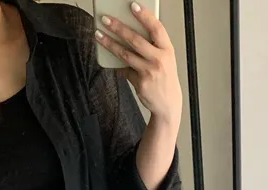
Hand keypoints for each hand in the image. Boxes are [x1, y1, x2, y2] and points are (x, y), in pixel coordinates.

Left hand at [96, 3, 182, 128]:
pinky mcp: (140, 82)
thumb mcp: (165, 58)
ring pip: (125, 54)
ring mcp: (149, 72)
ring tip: (99, 35)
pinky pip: (124, 70)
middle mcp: (159, 59)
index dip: (145, 16)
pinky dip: (117, 65)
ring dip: (110, 44)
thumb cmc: (165, 77)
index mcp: (167, 49)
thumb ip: (152, 46)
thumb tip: (129, 33)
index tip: (133, 6)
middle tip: (105, 19)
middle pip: (135, 40)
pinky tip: (109, 60)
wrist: (168, 103)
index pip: (156, 28)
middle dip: (118, 28)